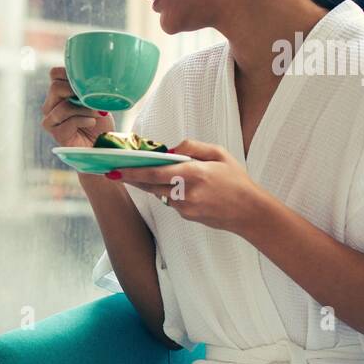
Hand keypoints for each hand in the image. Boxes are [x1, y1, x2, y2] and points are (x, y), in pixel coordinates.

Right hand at [40, 67, 114, 147]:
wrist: (102, 144)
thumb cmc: (100, 121)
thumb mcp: (96, 99)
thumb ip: (87, 88)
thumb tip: (90, 77)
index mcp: (58, 94)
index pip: (55, 74)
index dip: (70, 74)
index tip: (88, 83)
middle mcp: (50, 106)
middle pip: (55, 87)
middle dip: (77, 91)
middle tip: (92, 99)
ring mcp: (51, 121)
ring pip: (63, 107)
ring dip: (84, 109)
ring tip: (96, 113)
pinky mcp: (57, 134)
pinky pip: (68, 123)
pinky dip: (83, 120)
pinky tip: (92, 122)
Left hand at [111, 138, 270, 235]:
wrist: (249, 212)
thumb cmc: (236, 180)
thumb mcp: (219, 154)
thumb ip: (193, 147)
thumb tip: (170, 150)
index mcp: (195, 173)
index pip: (156, 173)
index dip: (133, 172)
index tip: (116, 169)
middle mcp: (187, 193)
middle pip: (150, 185)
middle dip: (131, 178)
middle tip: (114, 171)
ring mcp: (185, 208)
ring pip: (159, 193)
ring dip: (148, 185)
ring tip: (134, 175)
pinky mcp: (186, 217)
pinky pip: (170, 202)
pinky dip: (166, 192)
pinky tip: (169, 186)